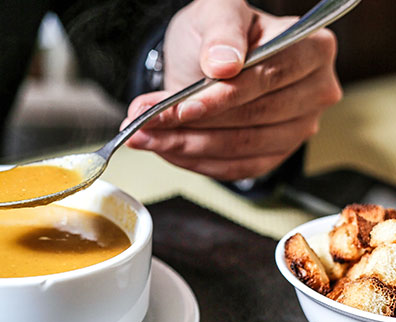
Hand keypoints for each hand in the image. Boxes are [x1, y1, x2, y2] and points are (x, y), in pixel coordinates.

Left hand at [121, 0, 341, 180]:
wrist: (204, 59)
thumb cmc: (218, 33)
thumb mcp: (216, 13)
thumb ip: (221, 33)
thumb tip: (224, 64)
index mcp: (312, 48)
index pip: (267, 79)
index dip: (221, 97)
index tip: (181, 105)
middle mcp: (314, 91)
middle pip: (253, 118)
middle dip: (193, 124)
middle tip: (147, 121)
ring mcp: (297, 128)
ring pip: (239, 148)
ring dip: (185, 146)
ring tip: (144, 135)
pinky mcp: (273, 155)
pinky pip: (234, 169)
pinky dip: (194, 161)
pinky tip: (166, 149)